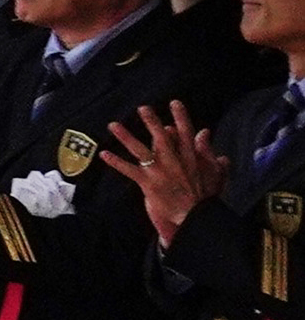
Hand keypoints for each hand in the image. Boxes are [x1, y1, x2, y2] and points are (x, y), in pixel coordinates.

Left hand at [119, 102, 228, 244]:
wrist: (196, 217)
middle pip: (162, 137)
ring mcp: (160, 172)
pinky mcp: (148, 183)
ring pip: (140, 150)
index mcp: (191, 157)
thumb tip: (206, 132)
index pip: (186, 133)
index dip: (181, 117)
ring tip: (113, 125)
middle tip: (142, 108)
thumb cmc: (206, 196)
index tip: (174, 102)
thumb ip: (209, 150)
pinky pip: (129, 170)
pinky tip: (104, 153)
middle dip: (152, 122)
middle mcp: (174, 161)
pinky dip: (115, 162)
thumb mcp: (214, 172)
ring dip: (126, 137)